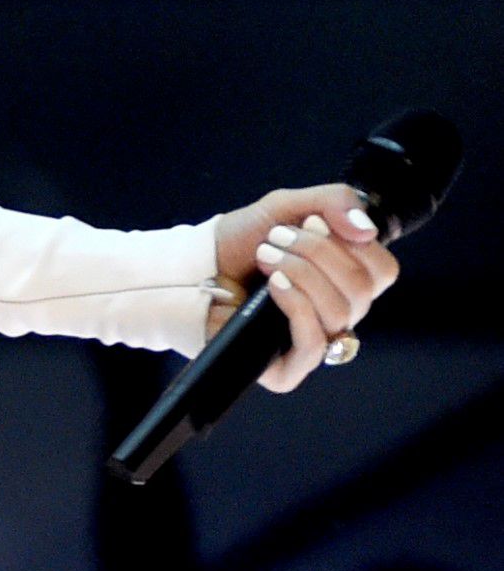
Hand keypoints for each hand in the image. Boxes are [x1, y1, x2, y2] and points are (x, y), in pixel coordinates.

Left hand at [210, 181, 399, 391]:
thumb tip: (369, 231)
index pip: (383, 271)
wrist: (187, 269)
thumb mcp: (286, 207)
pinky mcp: (287, 368)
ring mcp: (313, 342)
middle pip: (363, 289)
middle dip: (319, 253)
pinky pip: (315, 343)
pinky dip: (298, 306)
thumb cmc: (236, 243)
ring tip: (265, 257)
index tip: (311, 222)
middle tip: (275, 238)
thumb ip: (336, 202)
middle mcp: (335, 314)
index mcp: (344, 282)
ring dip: (302, 274)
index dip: (354, 244)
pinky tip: (274, 287)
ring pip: (342, 312)